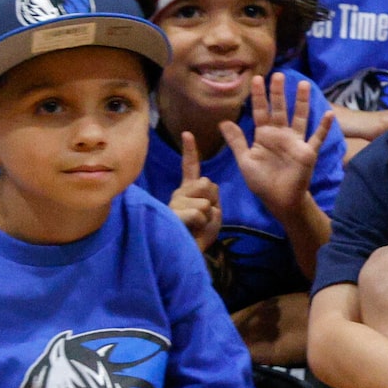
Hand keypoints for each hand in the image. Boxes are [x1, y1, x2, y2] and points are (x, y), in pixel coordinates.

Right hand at [169, 133, 220, 251]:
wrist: (186, 254)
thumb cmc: (200, 235)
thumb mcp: (213, 213)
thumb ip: (212, 197)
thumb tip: (205, 185)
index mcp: (188, 190)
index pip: (191, 167)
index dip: (190, 150)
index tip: (188, 133)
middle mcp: (179, 192)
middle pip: (208, 183)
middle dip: (213, 200)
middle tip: (203, 217)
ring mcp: (174, 202)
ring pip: (206, 200)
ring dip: (209, 215)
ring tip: (197, 225)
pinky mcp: (173, 214)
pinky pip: (200, 212)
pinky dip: (203, 223)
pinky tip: (191, 228)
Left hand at [218, 72, 332, 223]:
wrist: (279, 200)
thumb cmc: (261, 181)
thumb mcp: (244, 160)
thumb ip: (236, 141)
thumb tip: (223, 122)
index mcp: (264, 135)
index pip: (260, 111)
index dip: (258, 96)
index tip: (256, 79)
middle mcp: (281, 134)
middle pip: (280, 109)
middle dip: (279, 93)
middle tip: (278, 75)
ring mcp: (296, 142)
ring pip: (299, 117)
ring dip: (301, 102)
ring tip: (303, 84)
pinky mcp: (308, 152)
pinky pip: (316, 137)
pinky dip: (323, 127)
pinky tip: (328, 114)